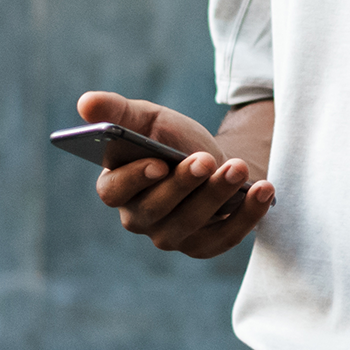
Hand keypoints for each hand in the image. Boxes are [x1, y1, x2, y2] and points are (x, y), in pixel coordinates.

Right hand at [76, 90, 274, 259]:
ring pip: (191, 224)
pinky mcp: (204, 246)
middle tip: (206, 160)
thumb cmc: (173, 141)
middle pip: (156, 209)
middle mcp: (139, 218)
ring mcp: (171, 236)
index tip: (158, 163)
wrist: (214, 159)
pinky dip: (247, 216)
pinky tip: (264, 190)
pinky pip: (225, 238)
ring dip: (217, 196)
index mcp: (116, 187)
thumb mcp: (149, 120)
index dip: (134, 179)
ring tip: (238, 168)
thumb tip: (86, 103)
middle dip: (183, 185)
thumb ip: (117, 111)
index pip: (114, 191)